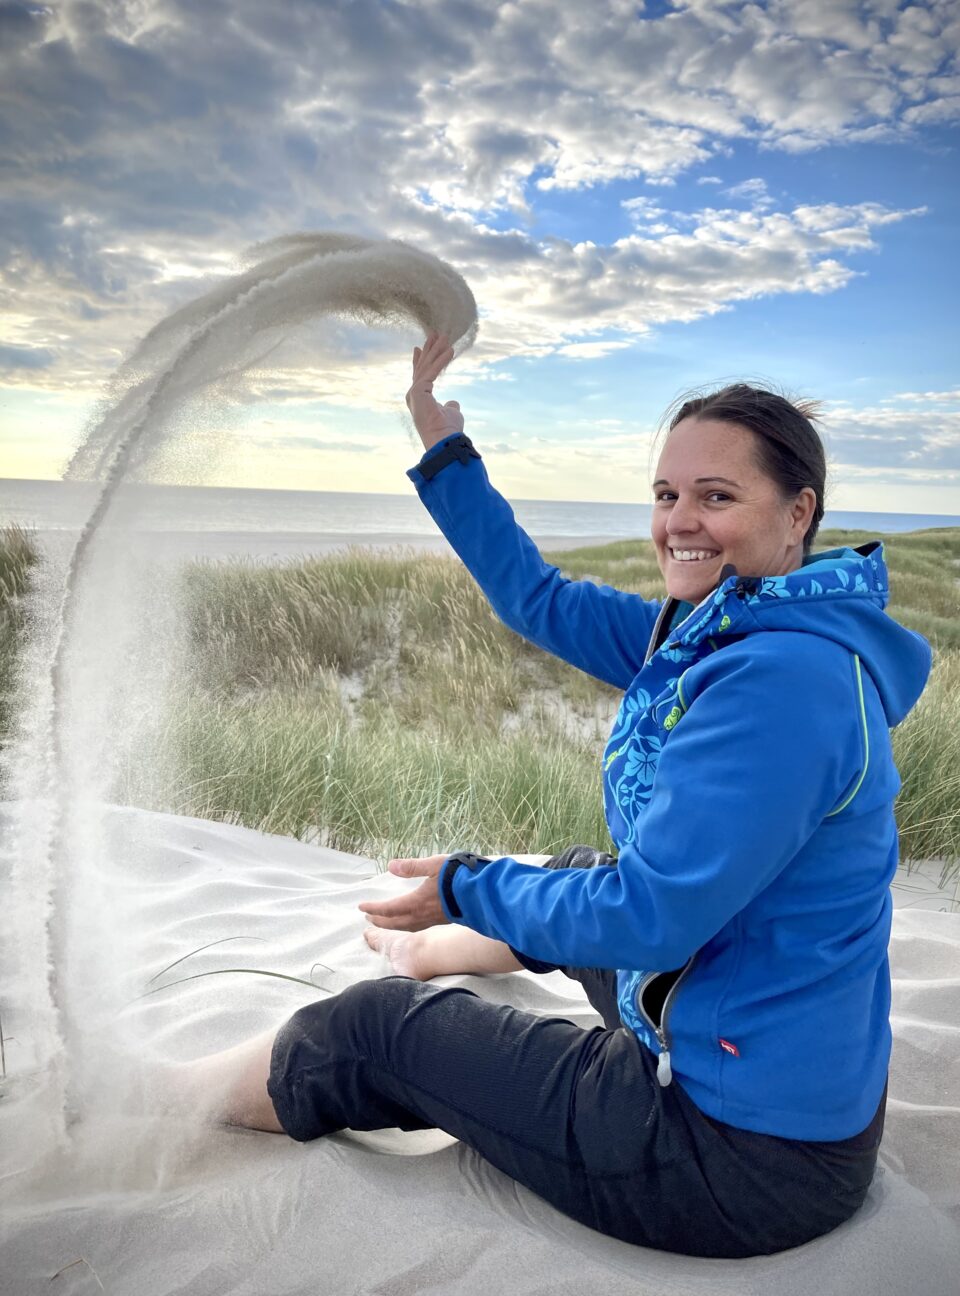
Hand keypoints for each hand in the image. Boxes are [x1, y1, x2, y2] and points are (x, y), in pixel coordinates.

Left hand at [358, 854, 451, 930]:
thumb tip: (390, 865)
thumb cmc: (459, 876)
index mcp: (417, 902)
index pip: (389, 908)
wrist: (483, 893)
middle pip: (395, 922)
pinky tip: (410, 922)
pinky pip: (417, 927)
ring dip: (392, 925)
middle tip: (368, 918)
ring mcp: (433, 920)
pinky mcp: (442, 920)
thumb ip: (412, 866)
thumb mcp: (434, 864)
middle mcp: (422, 915)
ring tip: (383, 922)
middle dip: (379, 921)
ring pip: (406, 927)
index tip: (361, 907)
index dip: (374, 908)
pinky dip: (406, 926)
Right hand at [405, 332, 464, 451]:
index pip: (420, 375)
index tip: (421, 347)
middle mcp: (414, 394)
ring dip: (436, 351)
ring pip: (426, 367)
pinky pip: (432, 371)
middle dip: (428, 350)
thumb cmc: (447, 429)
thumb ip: (450, 406)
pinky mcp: (419, 391)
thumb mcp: (450, 413)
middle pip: (422, 367)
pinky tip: (450, 350)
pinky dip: (441, 360)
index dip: (421, 360)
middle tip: (434, 333)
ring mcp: (414, 392)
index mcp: (419, 399)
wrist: (442, 440)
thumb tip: (453, 403)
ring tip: (445, 337)